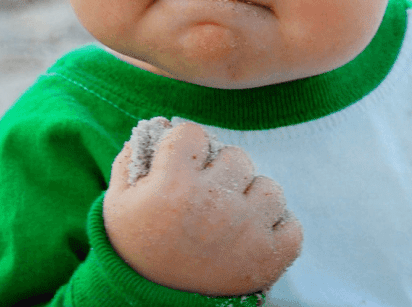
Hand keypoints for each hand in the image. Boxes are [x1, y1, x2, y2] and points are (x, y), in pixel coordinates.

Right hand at [104, 119, 302, 295]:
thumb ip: (135, 157)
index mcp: (173, 185)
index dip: (186, 148)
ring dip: (253, 200)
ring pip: (270, 188)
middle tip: (206, 198)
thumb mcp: (119, 201)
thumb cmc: (134, 247)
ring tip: (232, 220)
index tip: (181, 166)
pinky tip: (254, 238)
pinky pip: (292, 226)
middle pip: (238, 157)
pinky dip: (278, 231)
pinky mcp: (268, 257)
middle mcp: (213, 204)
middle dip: (222, 173)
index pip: (194, 133)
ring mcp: (245, 230)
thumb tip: (162, 123)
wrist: (147, 303)